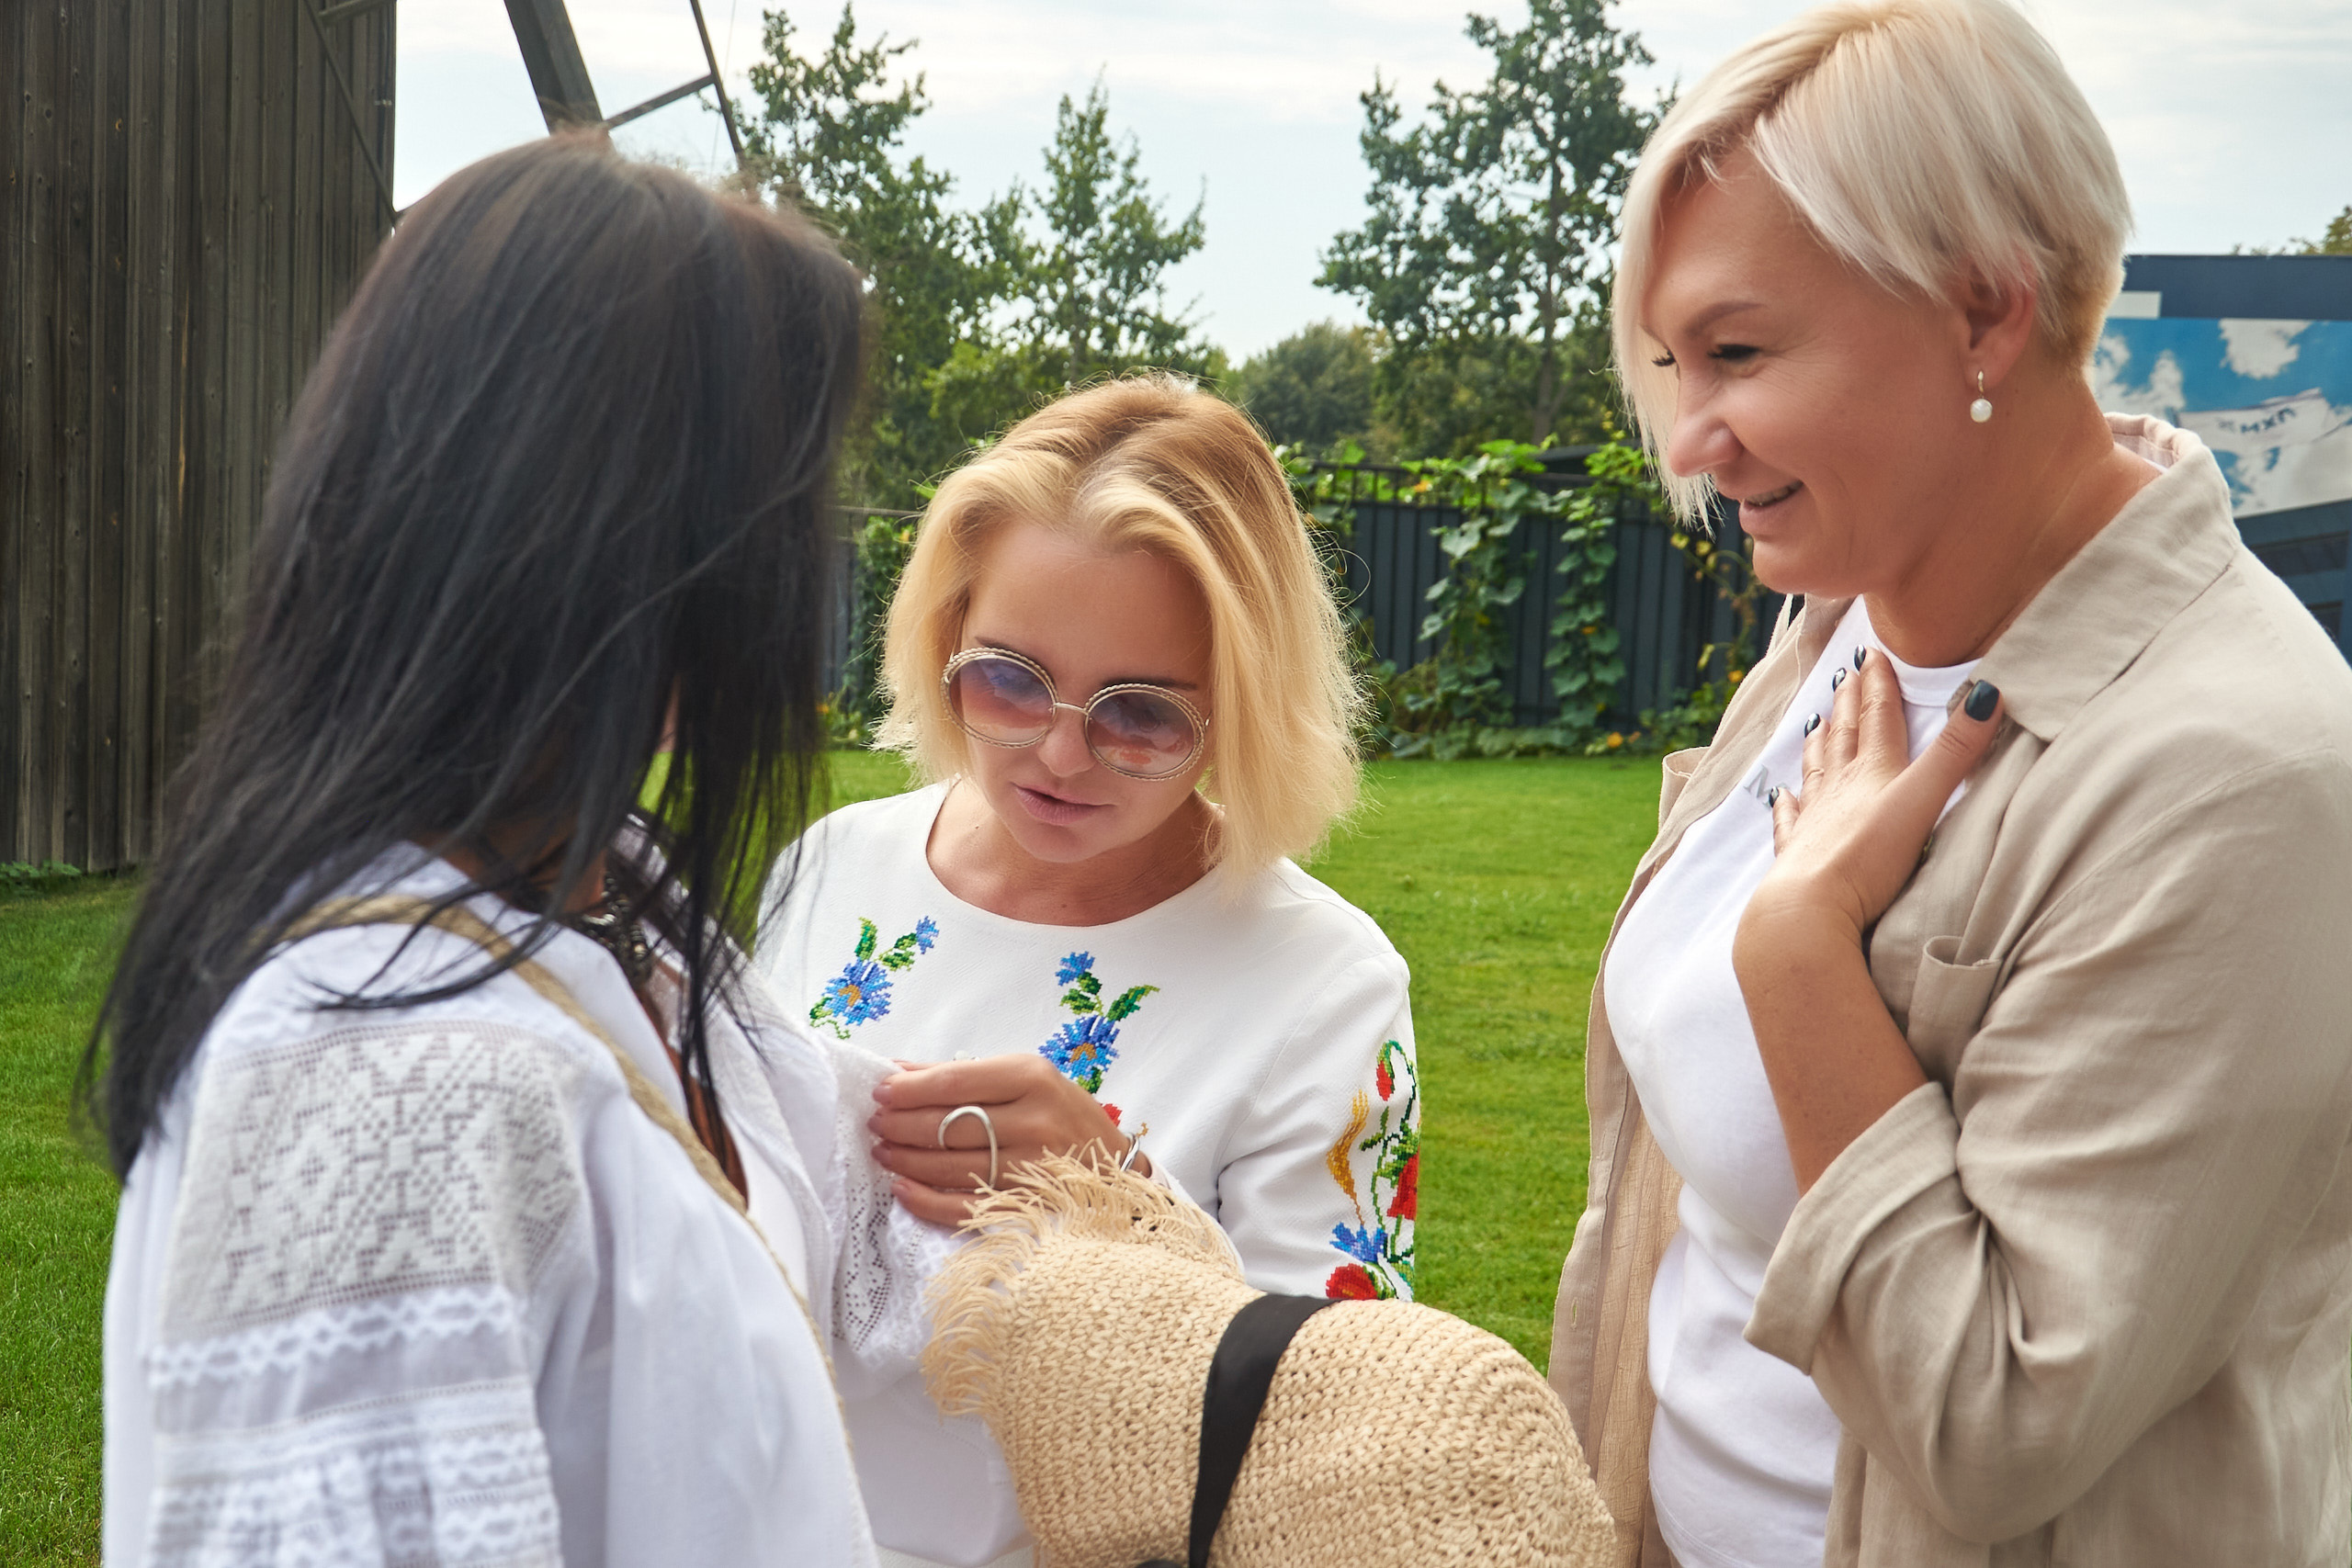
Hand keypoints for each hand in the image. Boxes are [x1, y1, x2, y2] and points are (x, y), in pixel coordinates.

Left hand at [867, 1054, 1138, 1224]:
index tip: (880, 1091)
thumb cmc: (1062, 1114)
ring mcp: (1031, 1168)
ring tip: (883, 1152)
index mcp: (1032, 1078)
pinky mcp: (1026, 1206)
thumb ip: (962, 1074)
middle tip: (876, 1123)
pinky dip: (926, 1201)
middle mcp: (1034, 1121)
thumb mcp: (1024, 1077)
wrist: (1114, 1168)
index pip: (955, 1082)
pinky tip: (902, 1189)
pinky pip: (963, 1208)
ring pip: (949, 1167)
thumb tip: (897, 1071)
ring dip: (906, 1160)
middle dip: (901, 1124)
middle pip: (948, 1125)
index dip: (909, 1089)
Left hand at [1748, 650, 2004, 947]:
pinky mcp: (1797, 855)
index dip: (1878, 684)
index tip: (1873, 653)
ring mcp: (1813, 820)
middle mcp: (1838, 788)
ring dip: (1819, 743)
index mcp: (1872, 772)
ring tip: (1815, 721)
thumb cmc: (1869, 855)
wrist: (1810, 906)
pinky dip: (1787, 803)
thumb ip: (1957, 752)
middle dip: (1848, 703)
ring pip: (1816, 770)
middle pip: (1845, 735)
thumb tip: (1989, 693)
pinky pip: (1790, 821)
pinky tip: (1781, 794)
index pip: (1878, 717)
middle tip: (1845, 674)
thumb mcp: (1924, 798)